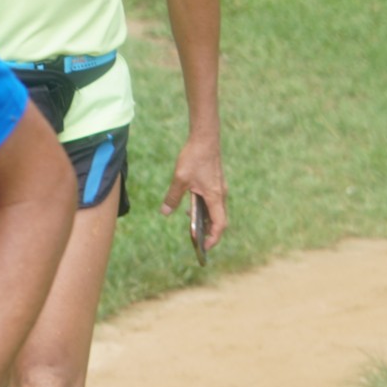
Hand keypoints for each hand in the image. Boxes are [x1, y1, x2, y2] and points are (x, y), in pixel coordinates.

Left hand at [159, 132, 226, 252]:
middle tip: (197, 239)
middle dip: (209, 231)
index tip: (204, 247)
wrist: (205, 139)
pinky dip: (205, 207)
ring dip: (206, 218)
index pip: (220, 225)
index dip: (213, 238)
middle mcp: (221, 195)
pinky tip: (191, 205)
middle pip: (219, 220)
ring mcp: (220, 188)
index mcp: (215, 197)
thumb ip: (173, 197)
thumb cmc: (194, 158)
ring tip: (192, 223)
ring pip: (216, 210)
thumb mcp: (180, 179)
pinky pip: (213, 201)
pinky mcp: (216, 183)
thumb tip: (165, 212)